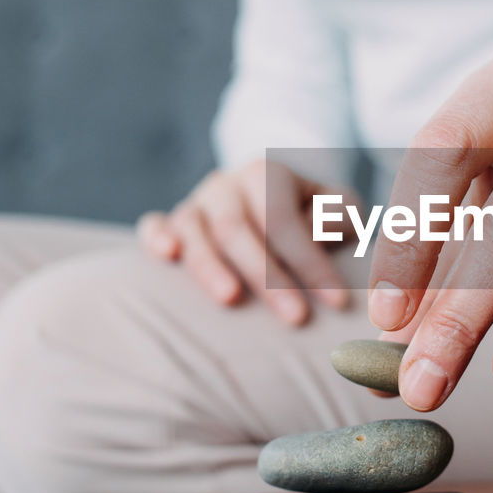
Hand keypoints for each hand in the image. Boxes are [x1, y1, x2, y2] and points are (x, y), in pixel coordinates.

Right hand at [138, 160, 351, 324]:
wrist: (270, 203)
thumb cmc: (312, 215)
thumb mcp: (338, 209)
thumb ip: (338, 217)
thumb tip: (318, 234)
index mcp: (266, 175)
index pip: (282, 218)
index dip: (309, 260)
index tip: (337, 302)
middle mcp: (225, 186)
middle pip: (236, 227)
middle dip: (267, 275)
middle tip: (295, 318)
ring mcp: (194, 204)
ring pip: (194, 231)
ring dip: (211, 267)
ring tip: (231, 299)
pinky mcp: (169, 224)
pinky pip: (154, 225)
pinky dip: (156, 237)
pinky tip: (165, 256)